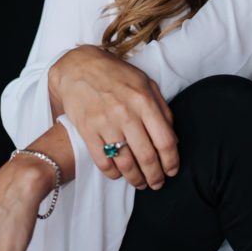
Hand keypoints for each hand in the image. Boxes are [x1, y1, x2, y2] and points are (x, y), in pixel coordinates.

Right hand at [48, 44, 179, 189]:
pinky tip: (118, 174)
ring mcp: (105, 123)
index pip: (165, 141)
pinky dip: (112, 173)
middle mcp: (126, 113)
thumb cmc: (116, 75)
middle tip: (157, 184)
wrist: (79, 66)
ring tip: (140, 183)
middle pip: (146, 156)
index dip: (171, 161)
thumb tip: (172, 139)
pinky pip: (102, 161)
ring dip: (135, 179)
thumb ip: (162, 110)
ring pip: (125, 163)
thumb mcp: (146, 84)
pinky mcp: (87, 130)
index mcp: (144, 101)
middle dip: (155, 176)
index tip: (172, 171)